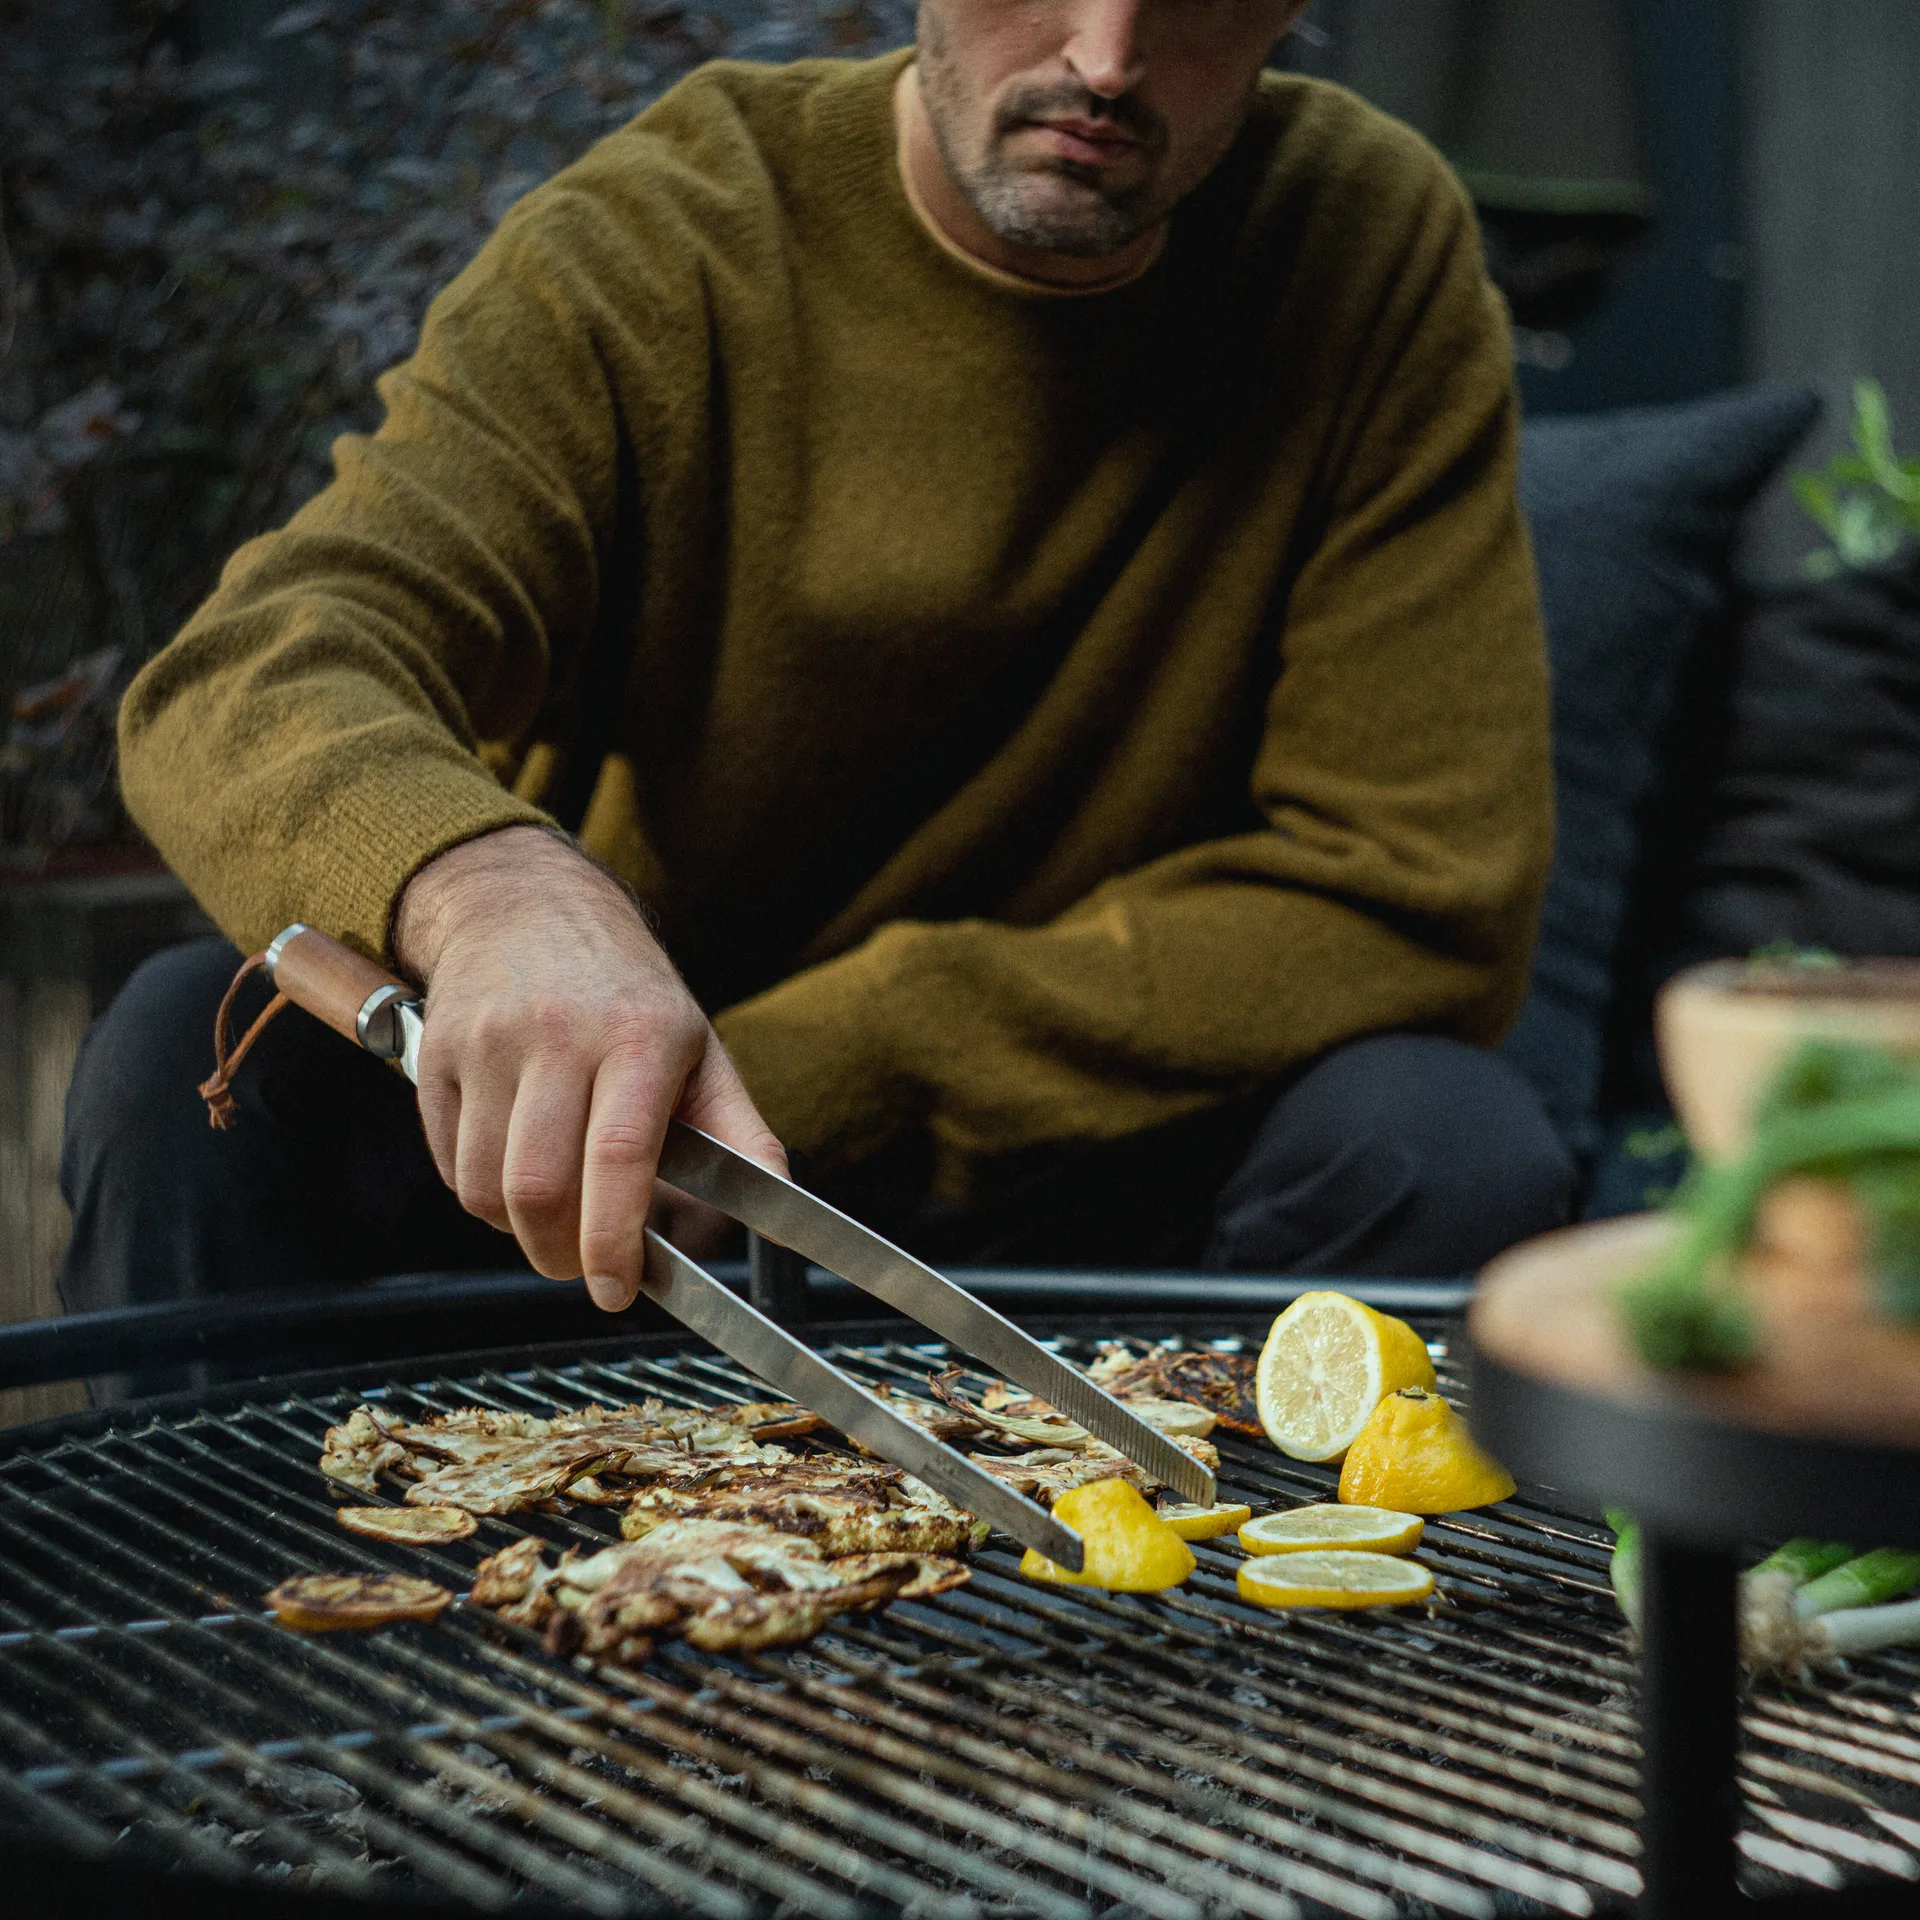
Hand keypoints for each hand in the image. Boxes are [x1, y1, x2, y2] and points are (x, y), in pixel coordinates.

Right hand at [393, 825, 785, 1308]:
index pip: (620, 1157)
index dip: (613, 1240)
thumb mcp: (699, 1047)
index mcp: (639, 1038)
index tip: (617, 1289)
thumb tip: (780, 1204)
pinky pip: (449, 1166)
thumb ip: (740, 1132)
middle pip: (540, 1188)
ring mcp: (490, 1043)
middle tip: (583, 1266)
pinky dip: (480, 1196)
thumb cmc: (625, 991)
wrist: (527, 903)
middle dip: (560, 1254)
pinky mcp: (436, 1056)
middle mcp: (560, 1036)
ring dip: (518, 1232)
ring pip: (485, 1189)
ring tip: (552, 1214)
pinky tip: (512, 1170)